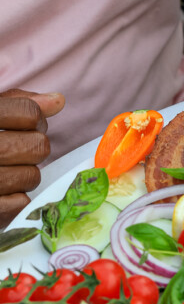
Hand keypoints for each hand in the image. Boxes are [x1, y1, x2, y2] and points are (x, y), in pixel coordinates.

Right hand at [0, 90, 64, 228]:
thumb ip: (17, 103)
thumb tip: (58, 101)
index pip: (29, 114)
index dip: (34, 118)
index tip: (25, 122)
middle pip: (37, 146)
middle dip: (33, 146)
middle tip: (16, 147)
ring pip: (31, 176)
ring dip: (24, 173)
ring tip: (4, 168)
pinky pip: (19, 203)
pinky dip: (14, 197)